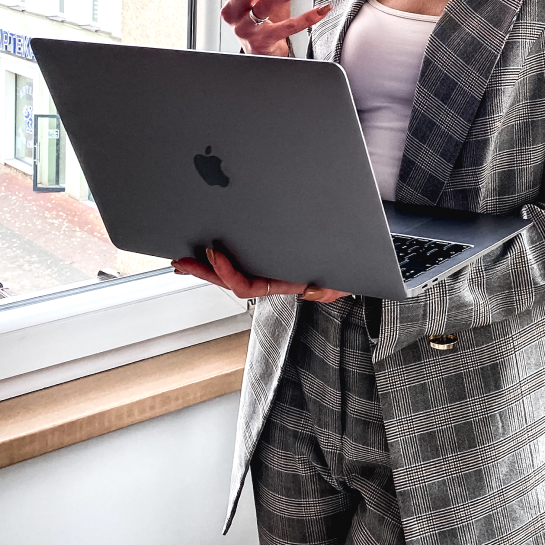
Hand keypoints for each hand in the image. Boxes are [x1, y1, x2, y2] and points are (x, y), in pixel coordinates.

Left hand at [172, 246, 348, 302]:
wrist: (363, 256)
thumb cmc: (352, 268)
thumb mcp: (341, 284)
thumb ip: (327, 290)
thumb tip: (310, 291)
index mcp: (287, 284)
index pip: (250, 284)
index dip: (228, 272)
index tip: (213, 254)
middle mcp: (276, 277)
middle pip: (233, 279)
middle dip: (205, 272)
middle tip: (181, 261)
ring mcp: (274, 268)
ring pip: (234, 272)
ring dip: (208, 267)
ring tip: (186, 259)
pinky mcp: (274, 253)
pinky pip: (245, 259)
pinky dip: (224, 258)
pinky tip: (209, 254)